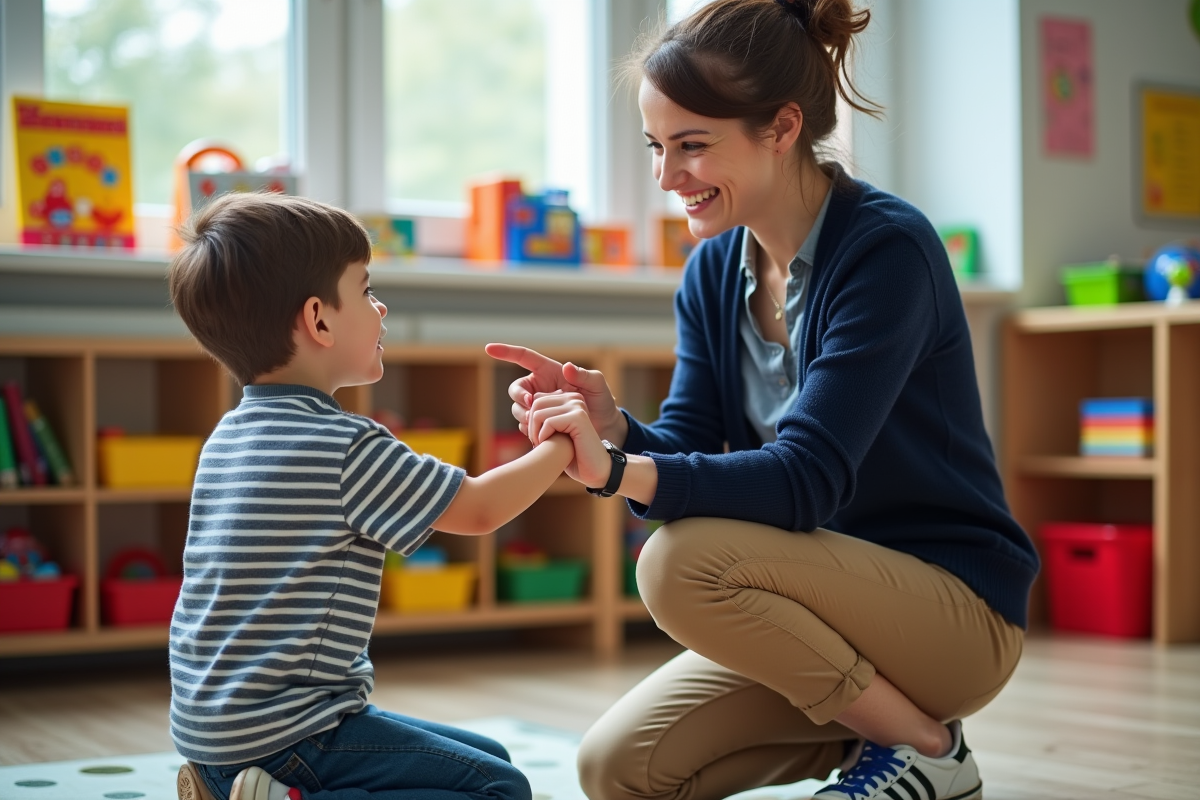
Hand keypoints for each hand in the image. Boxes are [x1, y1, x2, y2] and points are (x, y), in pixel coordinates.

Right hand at [485, 343, 627, 444]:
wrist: (603, 430)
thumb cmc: (601, 402)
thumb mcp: (597, 385)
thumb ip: (584, 375)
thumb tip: (566, 367)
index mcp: (549, 372)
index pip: (523, 357)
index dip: (505, 352)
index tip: (489, 348)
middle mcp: (539, 387)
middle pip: (516, 389)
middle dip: (519, 397)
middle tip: (532, 404)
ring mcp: (537, 406)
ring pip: (517, 409)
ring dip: (524, 415)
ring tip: (541, 422)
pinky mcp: (537, 424)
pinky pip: (524, 425)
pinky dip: (530, 428)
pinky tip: (544, 431)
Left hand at [527, 391, 610, 488]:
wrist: (592, 470)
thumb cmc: (571, 454)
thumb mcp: (553, 431)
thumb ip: (543, 415)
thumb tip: (527, 403)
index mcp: (569, 398)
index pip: (537, 399)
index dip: (531, 419)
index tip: (537, 436)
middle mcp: (574, 398)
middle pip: (536, 403)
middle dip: (531, 425)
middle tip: (538, 442)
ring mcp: (577, 406)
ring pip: (539, 412)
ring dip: (536, 433)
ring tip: (543, 445)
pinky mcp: (578, 417)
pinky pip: (549, 422)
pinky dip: (544, 436)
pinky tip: (551, 446)